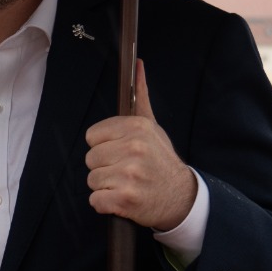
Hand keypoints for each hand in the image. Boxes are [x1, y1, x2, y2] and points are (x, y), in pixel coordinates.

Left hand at [84, 60, 195, 231]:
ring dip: (105, 187)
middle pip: (90, 159)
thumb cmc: (161, 161)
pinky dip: (106, 205)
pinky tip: (124, 199)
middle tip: (126, 171)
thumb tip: (137, 65)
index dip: (104, 147)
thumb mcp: (153, 127)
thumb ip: (140, 97)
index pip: (92, 136)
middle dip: (104, 168)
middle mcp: (133, 148)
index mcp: (136, 128)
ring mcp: (129, 175)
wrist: (181, 197)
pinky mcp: (125, 199)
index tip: (121, 153)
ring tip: (127, 184)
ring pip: (92, 180)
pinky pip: (96, 201)